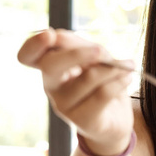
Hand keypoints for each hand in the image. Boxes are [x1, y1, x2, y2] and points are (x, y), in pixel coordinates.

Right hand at [18, 29, 134, 152]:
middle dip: (78, 53)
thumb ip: (80, 46)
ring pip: (88, 77)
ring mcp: (65, 105)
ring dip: (113, 68)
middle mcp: (52, 86)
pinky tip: (127, 77)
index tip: (49, 35)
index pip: (27, 56)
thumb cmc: (101, 83)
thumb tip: (63, 36)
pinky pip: (103, 94)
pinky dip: (120, 81)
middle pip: (51, 65)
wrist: (115, 120)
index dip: (33, 44)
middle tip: (101, 50)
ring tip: (128, 65)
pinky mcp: (83, 120)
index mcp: (50, 67)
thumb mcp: (93, 58)